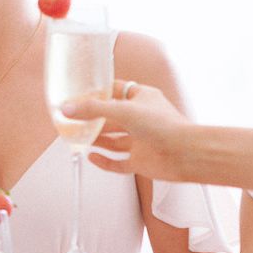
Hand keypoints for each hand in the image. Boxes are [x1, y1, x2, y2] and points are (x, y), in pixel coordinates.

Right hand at [62, 80, 191, 181]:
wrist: (185, 153)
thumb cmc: (163, 125)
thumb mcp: (123, 109)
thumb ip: (93, 109)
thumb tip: (67, 109)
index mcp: (142, 98)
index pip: (115, 91)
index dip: (97, 93)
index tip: (78, 96)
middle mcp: (141, 118)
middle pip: (111, 117)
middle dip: (93, 119)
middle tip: (72, 119)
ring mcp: (141, 140)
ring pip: (114, 139)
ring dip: (97, 138)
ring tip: (77, 136)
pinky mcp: (141, 160)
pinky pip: (119, 162)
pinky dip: (105, 161)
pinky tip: (92, 157)